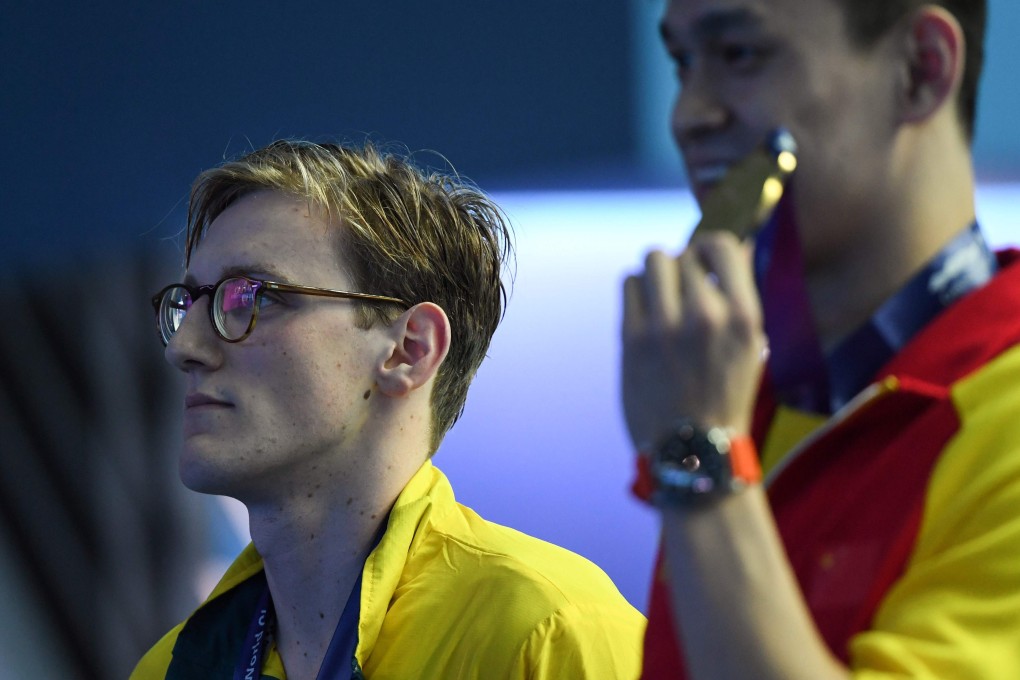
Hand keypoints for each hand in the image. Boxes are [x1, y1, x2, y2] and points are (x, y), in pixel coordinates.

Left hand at [622, 231, 765, 448]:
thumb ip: (736, 299)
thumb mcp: (750, 347)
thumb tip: (727, 249)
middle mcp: (706, 315)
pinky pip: (629, 284)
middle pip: (684, 253)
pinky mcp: (632, 338)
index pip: (721, 246)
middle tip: (680, 292)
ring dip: (657, 273)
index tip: (704, 263)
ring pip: (653, 260)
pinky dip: (637, 290)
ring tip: (661, 296)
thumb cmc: (724, 397)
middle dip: (682, 268)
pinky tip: (645, 312)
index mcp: (743, 317)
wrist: (693, 452)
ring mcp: (666, 326)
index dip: (709, 249)